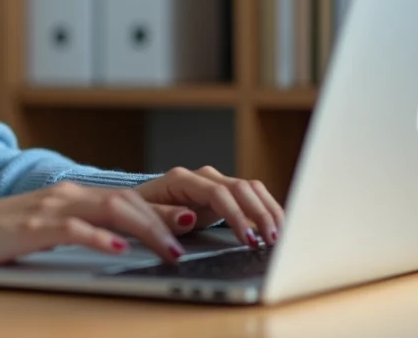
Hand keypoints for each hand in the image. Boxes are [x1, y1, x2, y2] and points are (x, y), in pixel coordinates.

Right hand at [0, 180, 202, 265]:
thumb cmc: (2, 234)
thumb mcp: (50, 229)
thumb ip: (83, 229)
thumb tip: (121, 242)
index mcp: (74, 196)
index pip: (128, 199)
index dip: (163, 210)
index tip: (193, 222)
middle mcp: (67, 196)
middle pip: (127, 201)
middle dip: (163, 221)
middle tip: (191, 240)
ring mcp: (50, 209)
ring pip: (109, 210)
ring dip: (145, 230)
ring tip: (169, 250)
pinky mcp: (33, 226)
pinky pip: (72, 229)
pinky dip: (99, 237)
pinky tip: (117, 248)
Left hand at [133, 165, 284, 248]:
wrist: (139, 203)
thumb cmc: (139, 211)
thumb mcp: (142, 216)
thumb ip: (163, 217)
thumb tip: (189, 217)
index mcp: (181, 179)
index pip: (217, 193)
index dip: (236, 215)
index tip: (249, 239)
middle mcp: (202, 177)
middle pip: (240, 188)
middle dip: (259, 214)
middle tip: (272, 241)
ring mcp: (215, 183)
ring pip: (251, 189)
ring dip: (268, 211)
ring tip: (278, 237)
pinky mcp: (224, 193)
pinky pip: (251, 196)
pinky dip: (265, 210)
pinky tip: (274, 228)